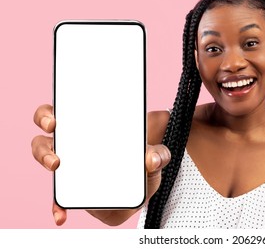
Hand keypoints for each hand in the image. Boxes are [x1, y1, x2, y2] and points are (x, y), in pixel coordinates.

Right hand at [31, 104, 170, 225]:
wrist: (144, 185)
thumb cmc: (145, 161)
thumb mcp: (156, 155)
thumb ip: (160, 154)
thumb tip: (152, 159)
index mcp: (93, 125)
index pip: (64, 111)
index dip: (50, 112)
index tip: (54, 119)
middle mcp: (76, 141)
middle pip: (47, 129)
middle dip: (44, 126)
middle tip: (53, 129)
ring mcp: (72, 164)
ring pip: (46, 155)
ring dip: (44, 157)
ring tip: (56, 164)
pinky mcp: (72, 189)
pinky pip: (58, 197)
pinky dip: (57, 206)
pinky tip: (62, 214)